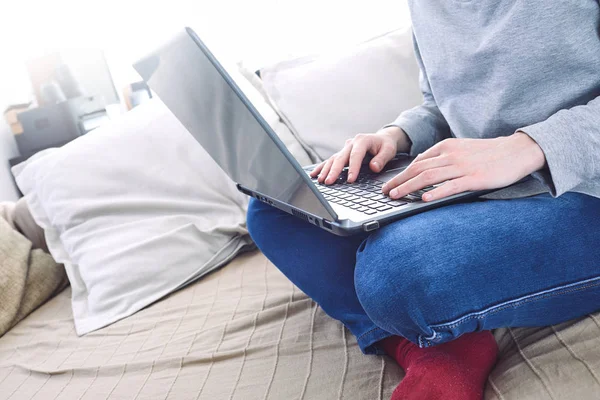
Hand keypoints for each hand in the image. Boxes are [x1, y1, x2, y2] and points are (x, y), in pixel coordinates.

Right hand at [310, 126, 410, 184]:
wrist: (382, 139)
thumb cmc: (386, 145)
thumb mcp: (389, 150)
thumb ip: (382, 159)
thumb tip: (374, 167)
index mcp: (362, 140)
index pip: (356, 155)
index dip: (353, 168)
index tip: (350, 180)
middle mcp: (351, 143)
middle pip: (340, 158)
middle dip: (334, 171)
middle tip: (329, 182)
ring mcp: (345, 148)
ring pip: (333, 159)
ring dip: (326, 170)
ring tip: (321, 181)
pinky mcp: (341, 154)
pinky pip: (330, 161)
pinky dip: (322, 168)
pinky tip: (314, 175)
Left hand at [381, 132, 545, 201]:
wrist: (517, 151)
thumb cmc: (488, 153)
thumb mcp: (460, 148)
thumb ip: (441, 156)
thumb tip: (421, 166)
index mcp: (446, 147)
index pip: (417, 162)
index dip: (400, 174)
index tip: (389, 184)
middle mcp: (451, 155)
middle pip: (418, 169)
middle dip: (399, 181)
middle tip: (386, 192)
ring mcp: (462, 166)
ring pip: (429, 177)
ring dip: (409, 187)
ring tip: (397, 196)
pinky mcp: (474, 178)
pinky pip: (451, 186)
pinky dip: (436, 193)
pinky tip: (425, 200)